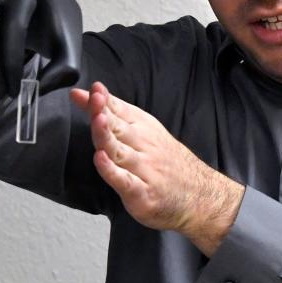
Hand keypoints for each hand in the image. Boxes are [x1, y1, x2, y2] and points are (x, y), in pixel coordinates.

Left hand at [69, 81, 244, 253]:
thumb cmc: (165, 161)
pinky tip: (101, 160)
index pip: (122, 110)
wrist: (199, 193)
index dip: (106, 99)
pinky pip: (125, 180)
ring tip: (97, 121)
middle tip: (94, 99)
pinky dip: (112, 170)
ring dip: (107, 136)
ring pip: (120, 151)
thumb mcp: (143, 130)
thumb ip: (111, 113)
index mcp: (145, 129)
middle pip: (119, 128)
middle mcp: (144, 146)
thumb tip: (82, 95)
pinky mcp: (142, 194)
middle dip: (105, 112)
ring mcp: (144, 170)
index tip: (95, 88)